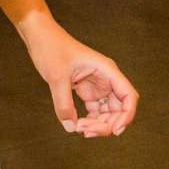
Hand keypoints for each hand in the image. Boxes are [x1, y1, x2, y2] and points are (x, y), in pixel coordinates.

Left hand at [23, 21, 138, 137]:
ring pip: (107, 113)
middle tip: (85, 131)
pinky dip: (89, 121)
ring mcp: (97, 86)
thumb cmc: (51, 48)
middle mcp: (106, 79)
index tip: (115, 130)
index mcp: (106, 70)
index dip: (127, 115)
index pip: (129, 96)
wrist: (40, 37)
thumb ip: (64, 104)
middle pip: (118, 109)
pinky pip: (94, 111)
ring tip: (79, 128)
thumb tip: (71, 127)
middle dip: (106, 124)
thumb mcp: (56, 77)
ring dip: (98, 125)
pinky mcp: (87, 90)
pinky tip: (76, 124)